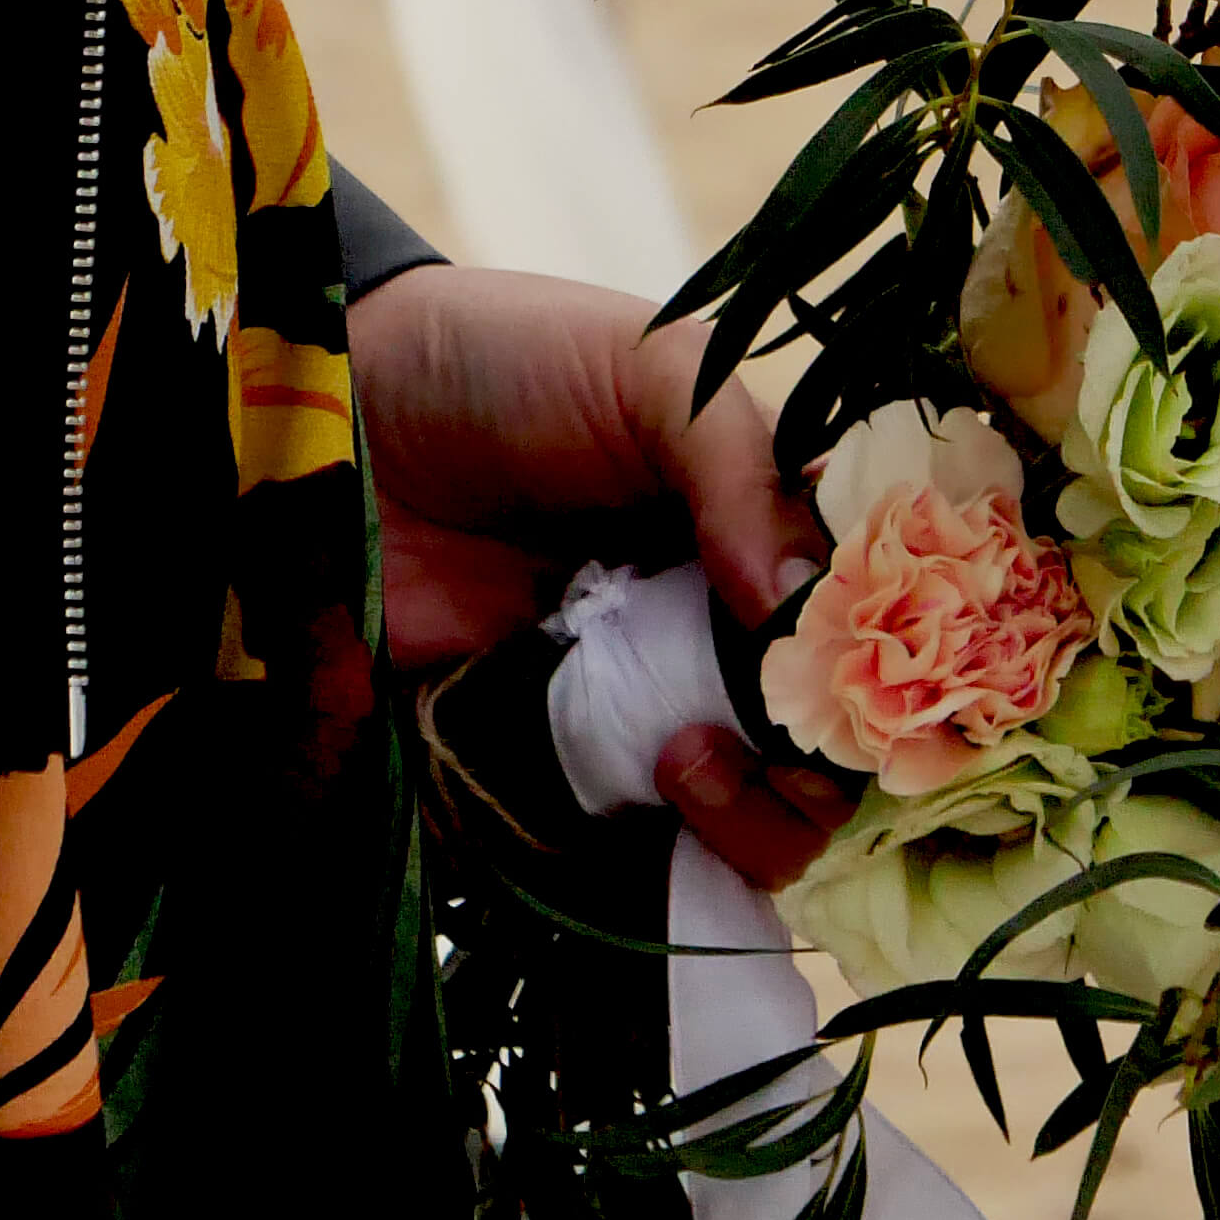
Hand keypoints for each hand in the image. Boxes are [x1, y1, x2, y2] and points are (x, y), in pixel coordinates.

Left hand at [351, 264, 852, 885]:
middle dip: (821, 773)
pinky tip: (629, 804)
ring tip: (677, 762)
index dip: (888, 670)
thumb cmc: (507, 361)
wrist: (331, 412)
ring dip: (742, 823)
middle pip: (824, 751)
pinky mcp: (536, 763)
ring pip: (741, 824)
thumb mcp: (653, 372)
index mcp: (770, 534)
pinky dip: (635, 857)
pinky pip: (610, 850)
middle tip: (765, 737)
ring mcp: (632, 706)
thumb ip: (741, 470)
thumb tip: (800, 598)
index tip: (852, 678)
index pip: (875, 628)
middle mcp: (719, 633)